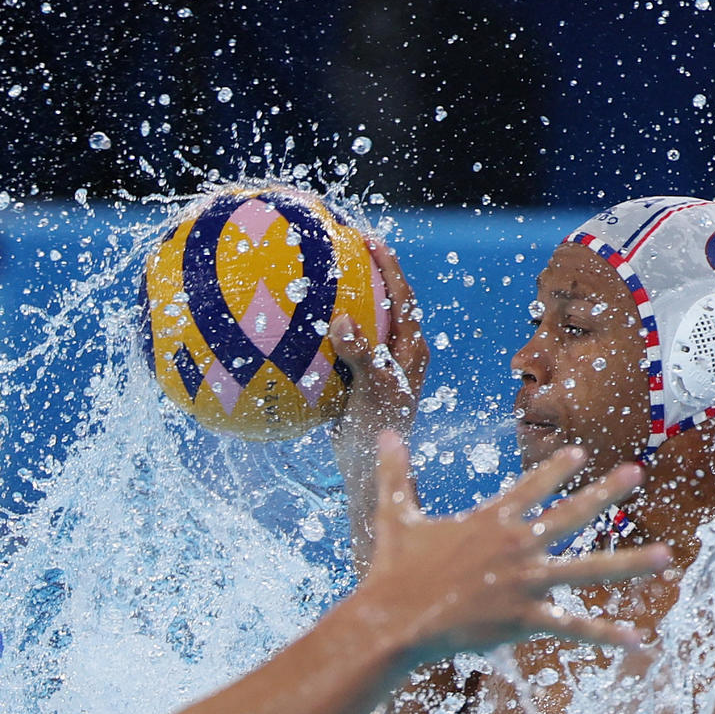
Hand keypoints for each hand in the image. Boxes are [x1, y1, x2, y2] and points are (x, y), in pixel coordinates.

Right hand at [328, 235, 429, 473]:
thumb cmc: (377, 433)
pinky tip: (302, 327)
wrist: (369, 472)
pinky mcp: (360, 382)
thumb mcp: (372, 392)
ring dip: (352, 300)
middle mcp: (400, 355)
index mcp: (411, 351)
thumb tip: (343, 320)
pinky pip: (345, 347)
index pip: (404, 297)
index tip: (369, 241)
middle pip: (389, 303)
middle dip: (372, 274)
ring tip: (325, 276)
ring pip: (368, 324)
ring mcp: (380, 368)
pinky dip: (330, 331)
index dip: (389, 266)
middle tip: (349, 248)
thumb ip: (362, 356)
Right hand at [352, 434, 669, 663]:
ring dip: (630, 563)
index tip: (581, 455)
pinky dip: (605, 633)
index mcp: (490, 520)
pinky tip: (637, 637)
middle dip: (606, 493)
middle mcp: (516, 546)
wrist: (395, 619)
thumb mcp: (394, 515)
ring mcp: (525, 582)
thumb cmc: (392, 570)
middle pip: (571, 514)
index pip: (531, 486)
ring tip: (666, 557)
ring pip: (588, 570)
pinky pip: (572, 626)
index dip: (557, 469)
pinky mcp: (524, 618)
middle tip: (636, 473)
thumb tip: (383, 434)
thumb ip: (396, 474)